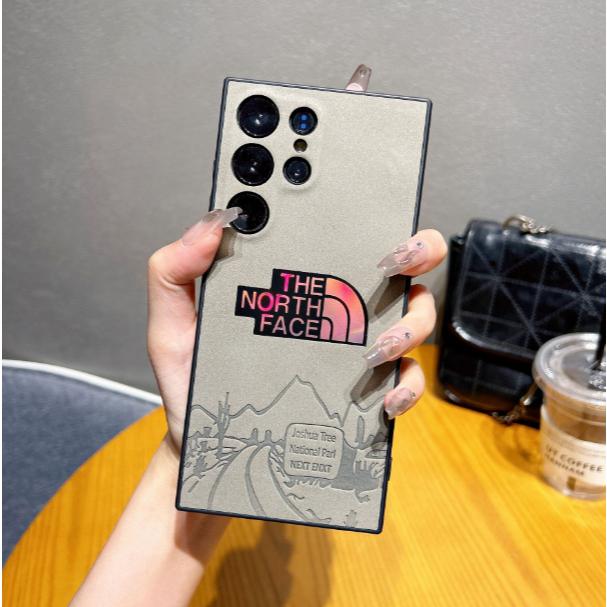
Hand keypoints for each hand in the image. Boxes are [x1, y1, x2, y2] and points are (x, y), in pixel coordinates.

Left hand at [148, 216, 445, 459]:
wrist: (212, 446)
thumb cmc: (196, 381)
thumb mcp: (173, 325)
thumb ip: (175, 271)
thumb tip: (212, 221)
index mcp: (293, 279)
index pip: (332, 228)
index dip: (355, 196)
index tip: (356, 185)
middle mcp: (334, 306)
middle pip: (397, 264)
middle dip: (416, 247)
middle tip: (395, 256)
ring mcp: (354, 346)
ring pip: (414, 314)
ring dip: (411, 321)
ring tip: (377, 347)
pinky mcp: (367, 389)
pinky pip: (407, 378)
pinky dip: (408, 382)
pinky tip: (384, 395)